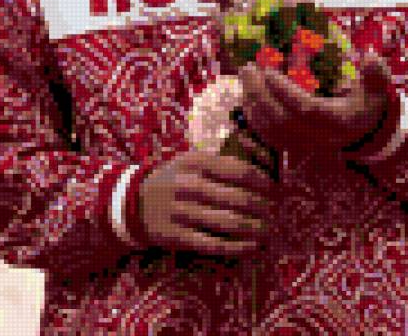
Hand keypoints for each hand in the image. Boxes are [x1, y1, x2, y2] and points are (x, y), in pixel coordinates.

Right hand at [139, 142, 276, 258]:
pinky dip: (237, 247)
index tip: (273, 188)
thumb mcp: (189, 160)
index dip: (261, 181)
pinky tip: (251, 246)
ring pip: (229, 223)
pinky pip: (214, 244)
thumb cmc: (172, 178)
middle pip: (238, 198)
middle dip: (262, 207)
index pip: (239, 170)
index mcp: (196, 162)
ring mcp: (183, 212)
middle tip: (274, 212)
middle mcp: (190, 185)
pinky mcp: (178, 236)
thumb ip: (218, 162)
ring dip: (254, 228)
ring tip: (268, 230)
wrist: (134, 202)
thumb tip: (259, 170)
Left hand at [238, 53, 390, 160]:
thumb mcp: (377, 88)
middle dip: (260, 94)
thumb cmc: (367, 104)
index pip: (305, 109)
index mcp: (338, 121)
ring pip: (270, 131)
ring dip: (253, 103)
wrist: (364, 133)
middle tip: (248, 68)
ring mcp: (304, 145)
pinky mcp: (294, 147)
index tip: (268, 71)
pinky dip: (254, 117)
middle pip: (281, 121)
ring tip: (246, 77)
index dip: (284, 91)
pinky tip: (248, 96)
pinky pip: (268, 137)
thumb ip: (376, 73)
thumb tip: (370, 58)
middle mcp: (319, 137)